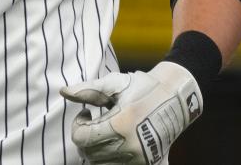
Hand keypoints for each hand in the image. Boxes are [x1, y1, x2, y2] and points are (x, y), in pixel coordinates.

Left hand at [60, 62, 201, 164]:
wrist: (177, 98)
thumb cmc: (144, 87)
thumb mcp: (115, 84)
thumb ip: (88, 90)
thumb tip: (63, 91)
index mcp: (121, 125)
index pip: (82, 138)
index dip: (77, 125)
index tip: (85, 114)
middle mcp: (131, 147)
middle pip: (89, 154)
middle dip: (85, 138)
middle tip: (93, 123)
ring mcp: (142, 159)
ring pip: (102, 164)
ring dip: (96, 150)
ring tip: (104, 132)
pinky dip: (113, 159)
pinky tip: (116, 144)